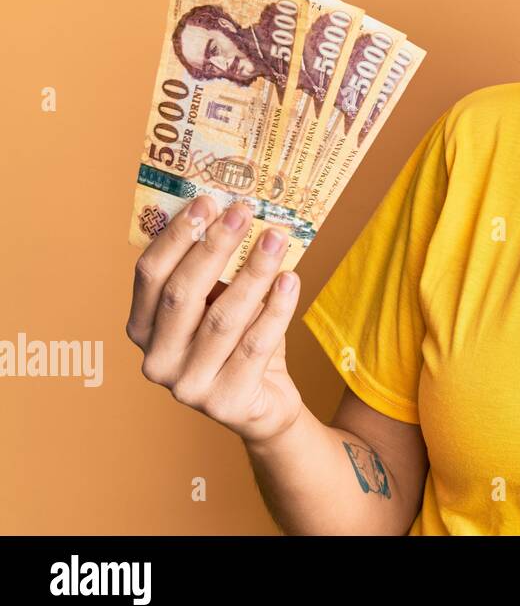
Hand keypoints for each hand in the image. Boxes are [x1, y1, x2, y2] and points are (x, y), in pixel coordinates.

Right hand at [127, 195, 304, 444]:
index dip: (177, 236)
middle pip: (183, 293)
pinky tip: (291, 280)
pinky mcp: (226, 403)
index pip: (150, 275)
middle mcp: (156, 359)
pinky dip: (276, 310)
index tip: (207, 201)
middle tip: (244, 211)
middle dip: (215, 246)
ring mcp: (188, 386)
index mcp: (143, 328)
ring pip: (223, 318)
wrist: (264, 404)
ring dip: (253, 273)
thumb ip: (216, 271)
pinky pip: (256, 346)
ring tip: (276, 239)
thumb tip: (237, 210)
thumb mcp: (218, 304)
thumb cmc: (238, 342)